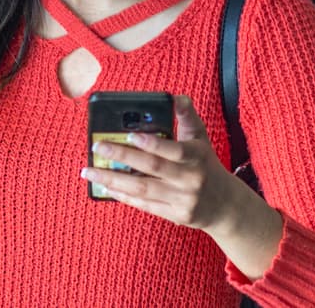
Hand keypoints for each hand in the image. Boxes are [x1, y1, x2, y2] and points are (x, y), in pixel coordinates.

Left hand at [80, 95, 247, 233]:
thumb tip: (174, 97)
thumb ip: (186, 117)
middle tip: (97, 146)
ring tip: (90, 171)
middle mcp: (189, 179)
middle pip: (151, 168)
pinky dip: (123, 196)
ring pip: (142, 189)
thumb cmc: (206, 164)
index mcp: (196, 156)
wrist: (224, 205)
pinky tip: (106, 187)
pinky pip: (144, 205)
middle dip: (121, 156)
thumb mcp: (200, 138)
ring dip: (113, 180)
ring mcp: (181, 199)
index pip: (171, 149)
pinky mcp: (174, 215)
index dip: (150, 143)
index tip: (129, 134)